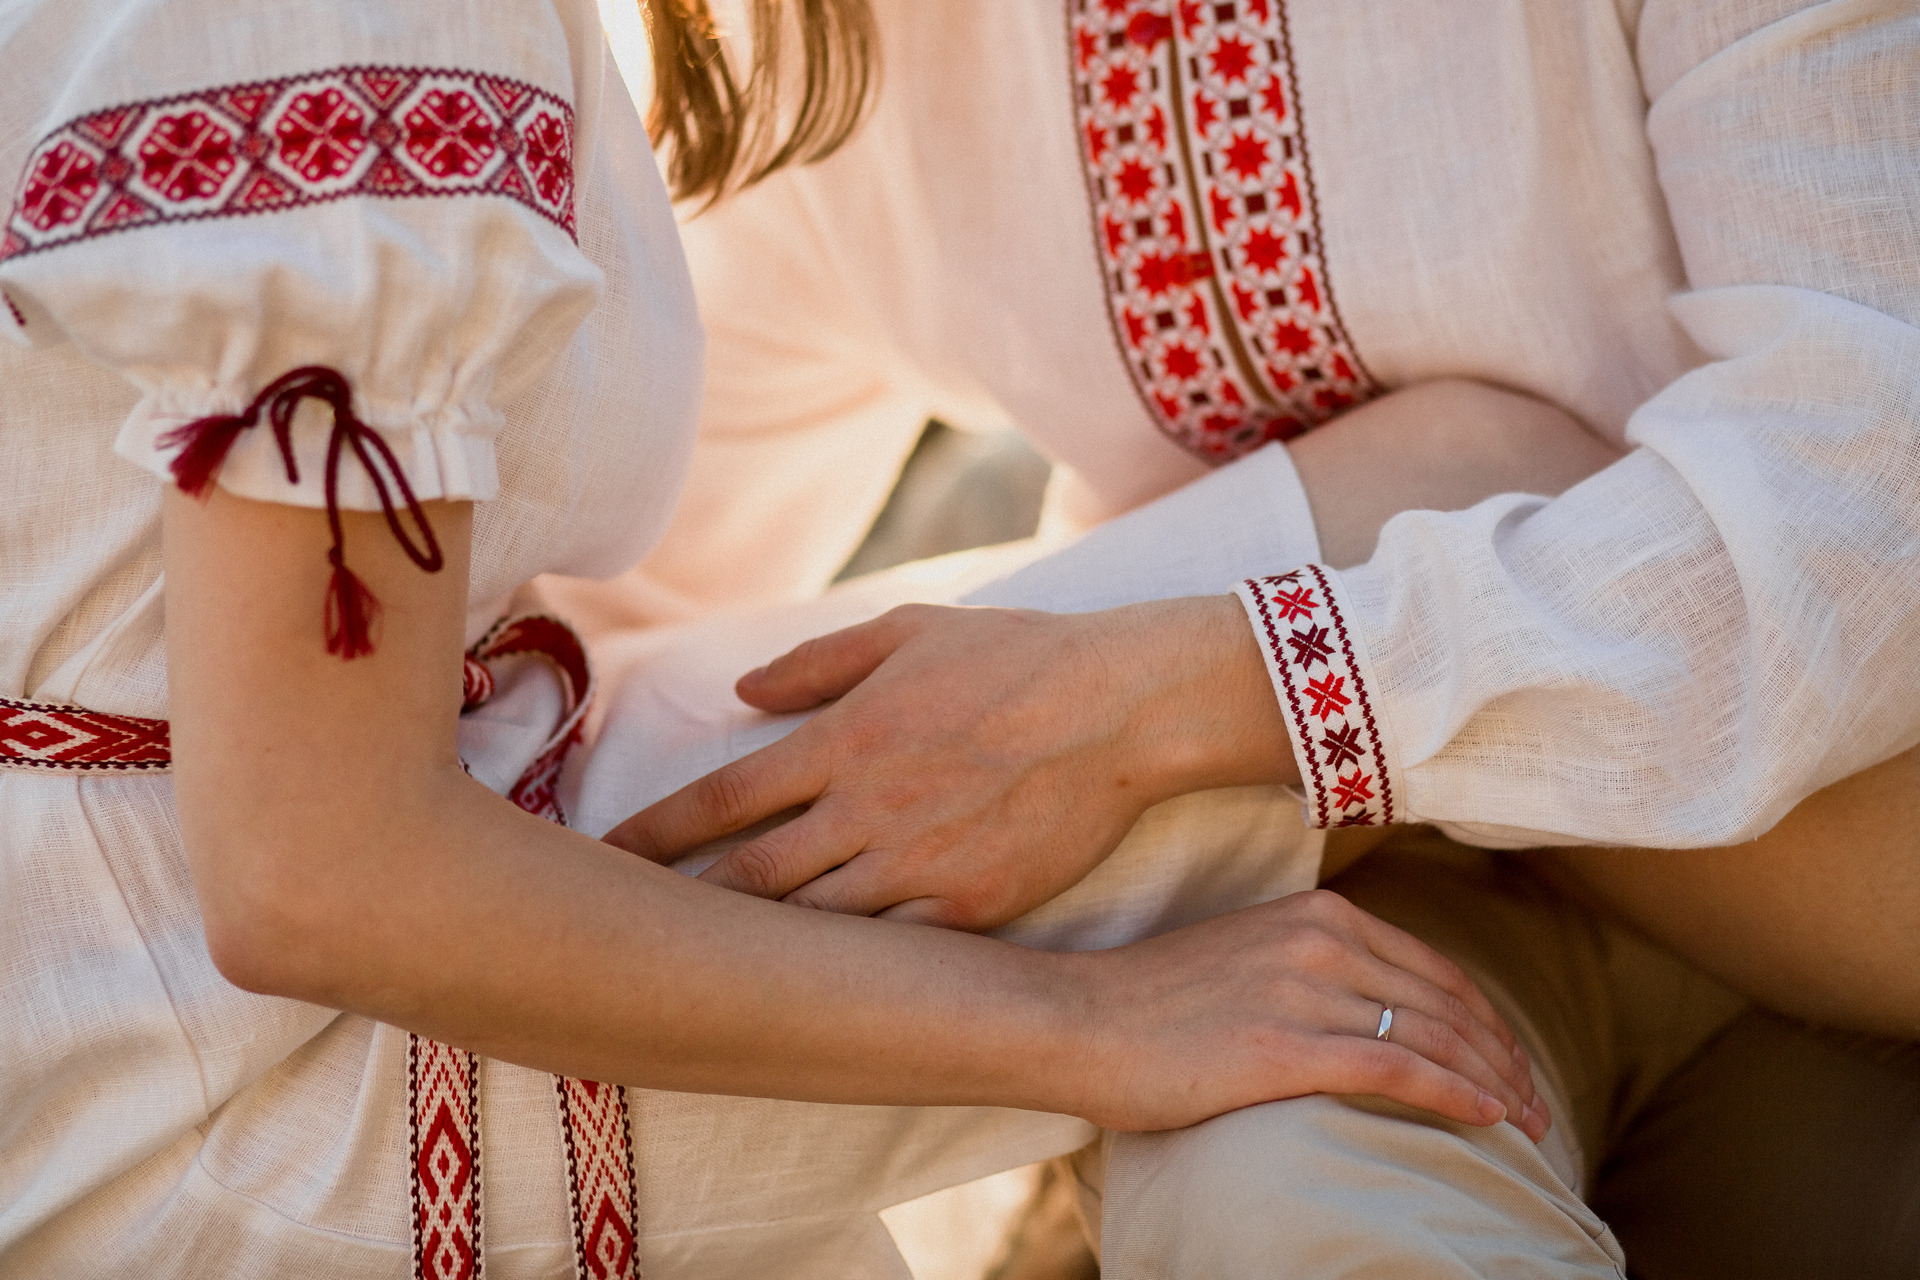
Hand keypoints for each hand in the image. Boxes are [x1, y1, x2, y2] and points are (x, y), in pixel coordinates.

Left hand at [604, 596, 1296, 928]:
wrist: (1123, 706)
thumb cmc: (1016, 656)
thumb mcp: (909, 630)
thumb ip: (818, 661)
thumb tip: (741, 692)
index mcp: (844, 739)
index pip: (721, 799)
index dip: (654, 834)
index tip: (604, 859)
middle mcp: (868, 809)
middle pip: (747, 879)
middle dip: (679, 911)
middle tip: (623, 936)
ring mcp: (918, 867)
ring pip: (809, 930)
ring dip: (751, 952)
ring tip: (699, 972)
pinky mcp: (969, 909)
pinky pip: (889, 952)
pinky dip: (843, 970)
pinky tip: (808, 988)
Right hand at [1066, 888, 1550, 1140]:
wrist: (1077, 1020)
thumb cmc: (1150, 1002)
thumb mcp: (1244, 956)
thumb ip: (1306, 967)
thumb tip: (1363, 1009)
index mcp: (1314, 915)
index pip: (1434, 968)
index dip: (1486, 1021)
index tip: (1513, 1063)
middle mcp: (1319, 941)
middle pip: (1446, 1003)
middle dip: (1504, 1057)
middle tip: (1538, 1105)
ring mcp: (1302, 991)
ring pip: (1433, 1038)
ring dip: (1495, 1085)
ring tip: (1527, 1124)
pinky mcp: (1283, 1046)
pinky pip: (1396, 1071)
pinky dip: (1455, 1096)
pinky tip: (1487, 1120)